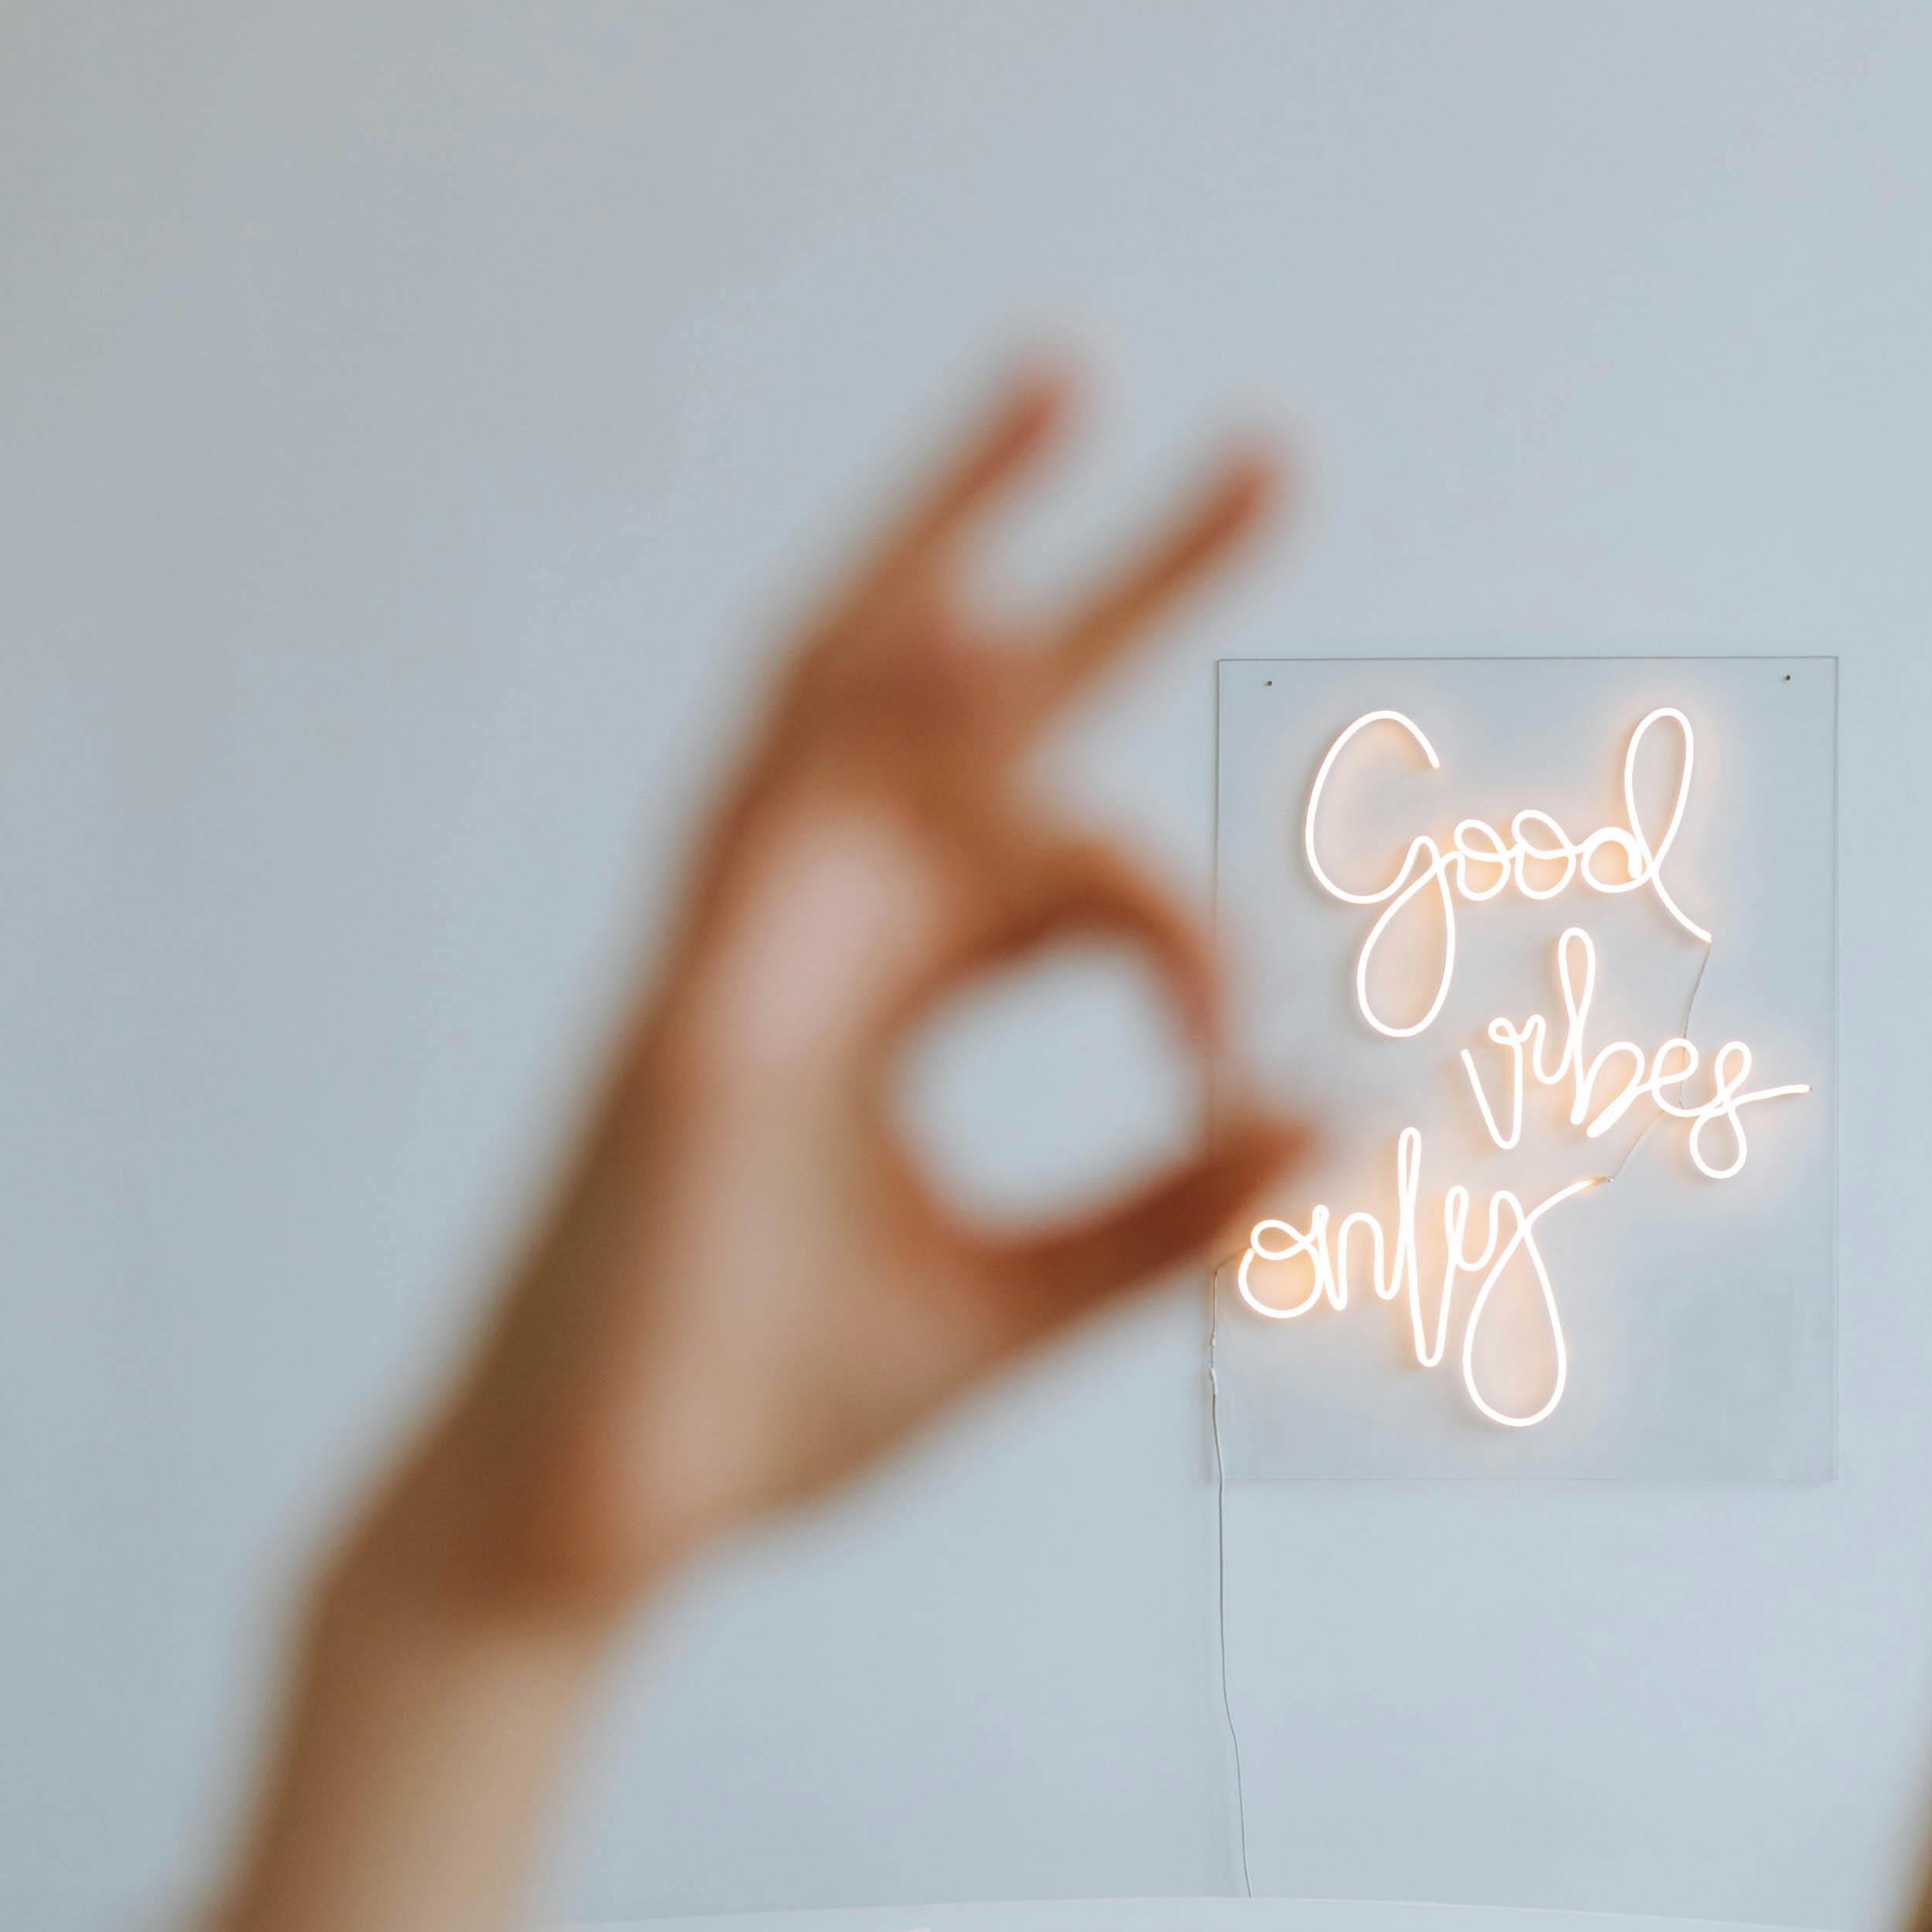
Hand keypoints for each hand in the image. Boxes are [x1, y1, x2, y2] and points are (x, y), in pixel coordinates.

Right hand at [210, 363, 1302, 1931]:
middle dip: (1101, 570)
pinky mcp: (676, 1040)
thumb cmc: (768, 1403)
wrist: (590, 1528)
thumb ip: (1170, 1219)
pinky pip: (753, 870)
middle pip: (955, 698)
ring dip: (939, 548)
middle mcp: (805, 931)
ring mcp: (727, 963)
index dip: (1181, 932)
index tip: (1243, 1067)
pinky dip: (846, 770)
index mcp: (879, 984)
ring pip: (832, 699)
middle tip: (1276, 447)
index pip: (1058, 842)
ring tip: (1052, 403)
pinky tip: (939, 650)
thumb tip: (1341, 1128)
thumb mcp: (1018, 1309)